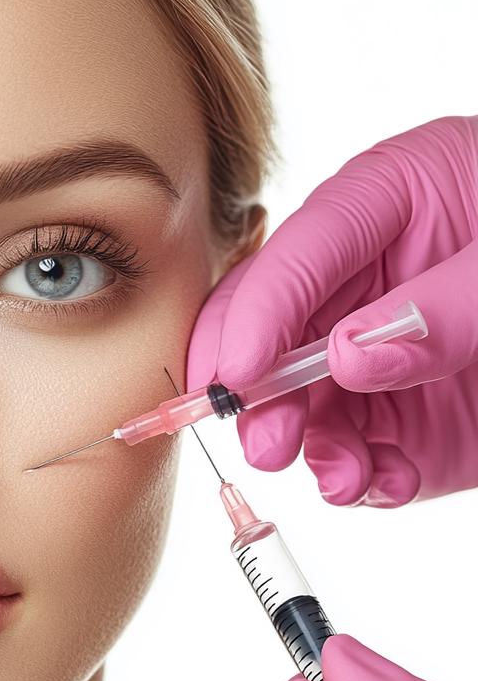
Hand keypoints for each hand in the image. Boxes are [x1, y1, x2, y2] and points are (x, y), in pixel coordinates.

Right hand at [187, 116, 477, 505]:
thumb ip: (443, 310)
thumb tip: (347, 359)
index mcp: (388, 200)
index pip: (297, 254)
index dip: (258, 316)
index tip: (237, 375)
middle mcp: (368, 280)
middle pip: (275, 332)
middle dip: (260, 391)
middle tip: (267, 440)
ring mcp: (383, 352)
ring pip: (308, 404)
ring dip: (310, 447)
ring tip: (341, 474)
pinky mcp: (405, 415)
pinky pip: (359, 452)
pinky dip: (361, 479)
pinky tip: (383, 481)